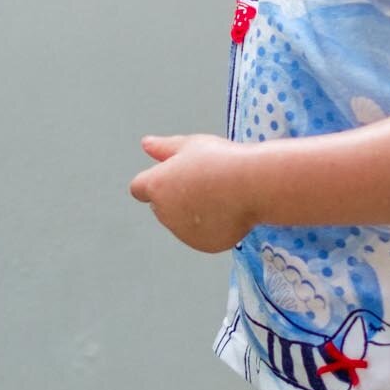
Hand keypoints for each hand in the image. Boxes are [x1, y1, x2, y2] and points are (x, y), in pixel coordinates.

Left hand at [130, 133, 256, 252]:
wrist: (251, 186)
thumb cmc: (220, 160)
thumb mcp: (190, 145)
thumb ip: (164, 147)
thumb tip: (146, 144)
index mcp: (156, 186)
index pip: (138, 188)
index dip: (153, 181)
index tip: (173, 175)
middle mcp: (164, 213)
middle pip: (161, 206)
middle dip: (175, 196)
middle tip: (204, 180)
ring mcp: (183, 232)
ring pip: (182, 222)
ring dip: (192, 212)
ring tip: (220, 194)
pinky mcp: (204, 245)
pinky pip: (203, 235)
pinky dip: (212, 226)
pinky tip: (228, 210)